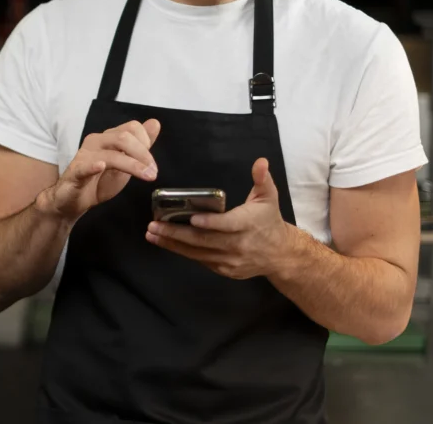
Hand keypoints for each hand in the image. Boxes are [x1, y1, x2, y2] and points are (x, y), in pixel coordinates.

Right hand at [41, 119, 161, 222]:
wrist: (72, 201)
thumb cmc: (98, 181)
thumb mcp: (125, 163)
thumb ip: (140, 145)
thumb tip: (155, 123)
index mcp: (108, 138)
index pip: (131, 127)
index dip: (146, 141)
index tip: (151, 163)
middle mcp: (96, 141)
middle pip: (123, 137)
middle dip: (143, 154)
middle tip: (153, 172)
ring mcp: (84, 156)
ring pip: (111, 154)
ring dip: (132, 165)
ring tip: (146, 176)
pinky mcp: (75, 173)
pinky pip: (84, 166)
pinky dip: (93, 166)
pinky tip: (101, 166)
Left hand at [145, 158, 295, 279]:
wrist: (280, 255)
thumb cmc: (269, 221)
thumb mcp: (269, 197)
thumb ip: (262, 179)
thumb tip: (260, 162)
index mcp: (248, 225)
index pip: (227, 225)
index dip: (210, 222)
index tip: (192, 217)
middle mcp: (238, 245)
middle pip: (204, 241)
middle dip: (176, 233)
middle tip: (154, 225)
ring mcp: (230, 261)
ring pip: (198, 253)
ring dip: (173, 244)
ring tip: (152, 234)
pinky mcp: (224, 270)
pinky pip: (200, 260)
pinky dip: (182, 252)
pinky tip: (167, 242)